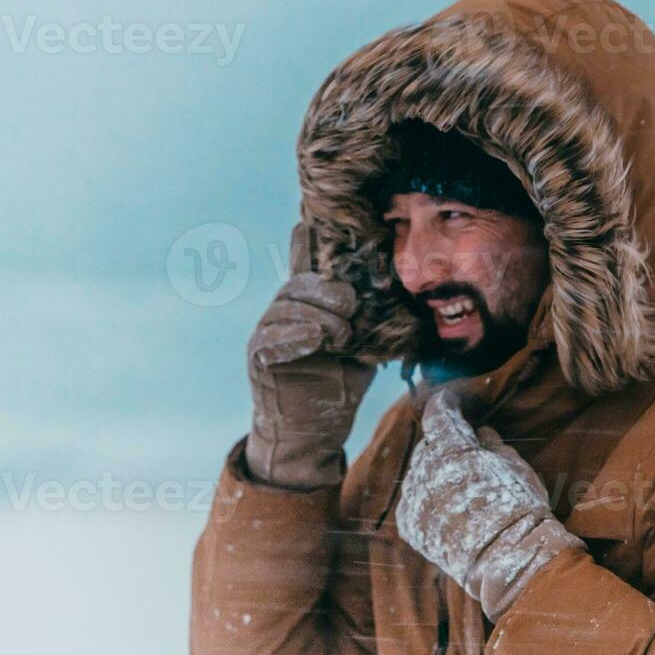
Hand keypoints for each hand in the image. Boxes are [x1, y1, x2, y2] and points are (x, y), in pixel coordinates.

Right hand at [245, 223, 375, 487]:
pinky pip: (270, 338)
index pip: (306, 263)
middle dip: (329, 291)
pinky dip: (295, 336)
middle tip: (352, 310)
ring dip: (318, 316)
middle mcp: (285, 311)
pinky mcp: (258, 357)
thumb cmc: (338, 385)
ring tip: (340, 335)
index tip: (313, 222)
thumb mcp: (363, 345)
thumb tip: (396, 292)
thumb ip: (371, 318)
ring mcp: (267, 332)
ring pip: (286, 307)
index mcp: (310, 303)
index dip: (309, 241)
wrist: (313, 433)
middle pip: (300, 283)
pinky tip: (315, 338)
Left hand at [396, 389, 583, 619]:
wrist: (510, 560)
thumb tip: (482, 433)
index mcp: (452, 449)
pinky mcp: (410, 525)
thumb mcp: (515, 466)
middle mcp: (425, 470)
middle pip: (429, 446)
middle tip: (468, 454)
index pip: (439, 413)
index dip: (446, 402)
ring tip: (461, 487)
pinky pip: (414, 501)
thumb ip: (492, 445)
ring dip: (436, 473)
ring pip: (419, 474)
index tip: (452, 398)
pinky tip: (448, 507)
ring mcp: (414, 499)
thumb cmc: (520, 508)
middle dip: (445, 445)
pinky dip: (427, 499)